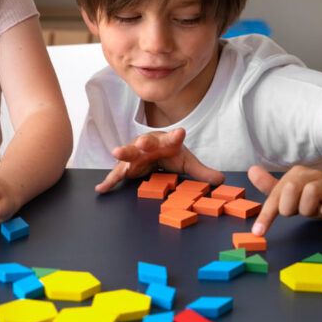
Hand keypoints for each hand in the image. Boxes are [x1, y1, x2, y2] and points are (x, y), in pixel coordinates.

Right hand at [95, 128, 224, 193]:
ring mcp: (136, 155)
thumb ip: (202, 172)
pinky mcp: (127, 166)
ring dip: (123, 153)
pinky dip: (109, 181)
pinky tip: (101, 188)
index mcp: (167, 142)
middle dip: (144, 143)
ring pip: (128, 154)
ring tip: (115, 152)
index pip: (173, 138)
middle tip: (142, 143)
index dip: (176, 136)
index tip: (181, 133)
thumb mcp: (187, 164)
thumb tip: (221, 181)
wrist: (154, 152)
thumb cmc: (170, 154)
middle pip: (146, 143)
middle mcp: (149, 145)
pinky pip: (117, 174)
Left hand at [247, 165, 321, 234]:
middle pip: (290, 190)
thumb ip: (271, 187)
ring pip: (311, 193)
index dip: (267, 215)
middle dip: (291, 208)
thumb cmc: (317, 199)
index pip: (275, 195)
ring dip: (310, 209)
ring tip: (315, 211)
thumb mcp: (292, 197)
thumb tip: (251, 170)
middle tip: (300, 212)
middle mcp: (310, 175)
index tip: (258, 232)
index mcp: (294, 175)